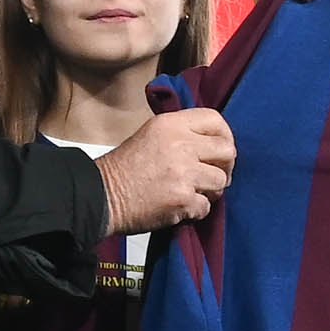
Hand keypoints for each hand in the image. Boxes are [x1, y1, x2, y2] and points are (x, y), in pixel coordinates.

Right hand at [98, 106, 235, 234]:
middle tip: (212, 175)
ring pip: (220, 181)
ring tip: (194, 192)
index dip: (224, 136)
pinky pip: (206, 206)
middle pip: (227, 151)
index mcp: (171, 124)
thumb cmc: (125, 167)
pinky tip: (181, 207)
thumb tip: (212, 144)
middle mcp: (180, 145)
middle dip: (224, 166)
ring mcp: (183, 173)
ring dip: (211, 190)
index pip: (215, 120)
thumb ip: (181, 133)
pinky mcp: (182, 199)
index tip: (219, 150)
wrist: (102, 195)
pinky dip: (196, 210)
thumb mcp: (151, 134)